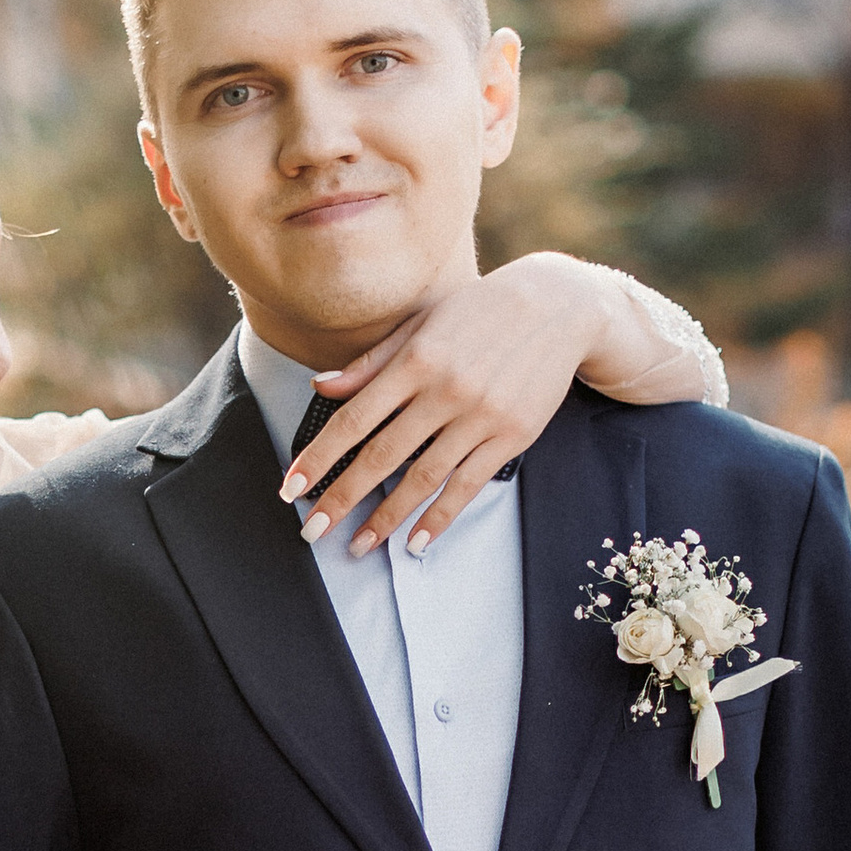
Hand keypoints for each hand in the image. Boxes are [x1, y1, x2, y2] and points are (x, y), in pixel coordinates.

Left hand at [279, 252, 628, 557]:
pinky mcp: (511, 436)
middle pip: (382, 455)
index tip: (291, 486)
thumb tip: (321, 386)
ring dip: (387, 517)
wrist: (559, 305)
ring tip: (359, 546)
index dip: (319, 456)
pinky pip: (468, 485)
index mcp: (416, 360)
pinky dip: (439, 517)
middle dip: (342, 497)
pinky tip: (416, 542)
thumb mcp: (421, 324)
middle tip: (312, 530)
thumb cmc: (479, 312)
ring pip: (424, 477)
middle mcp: (446, 390)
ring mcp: (481, 416)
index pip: (354, 417)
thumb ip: (371, 362)